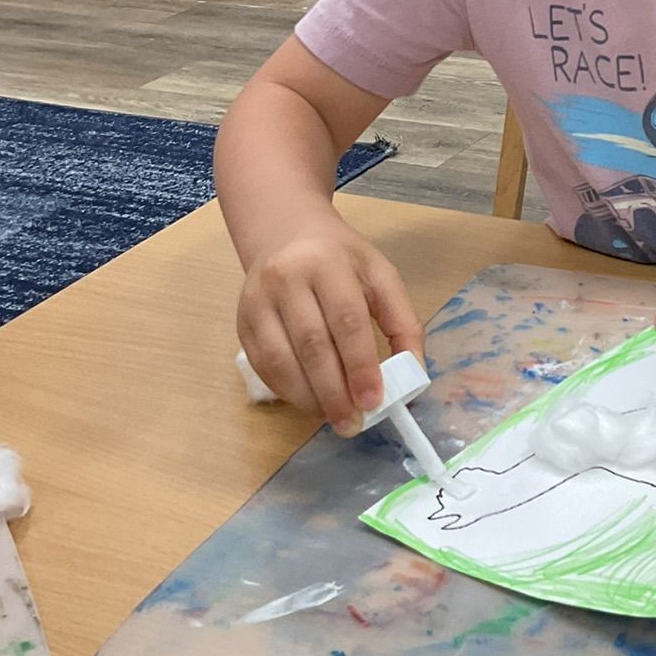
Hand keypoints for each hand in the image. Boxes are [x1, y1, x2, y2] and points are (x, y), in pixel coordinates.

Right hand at [236, 212, 425, 435]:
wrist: (286, 233)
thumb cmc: (341, 259)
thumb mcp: (380, 275)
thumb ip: (402, 322)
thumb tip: (413, 375)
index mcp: (328, 262)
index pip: (346, 319)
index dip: (360, 364)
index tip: (373, 401)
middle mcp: (286, 278)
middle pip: (312, 344)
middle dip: (334, 391)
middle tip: (352, 422)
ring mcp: (257, 300)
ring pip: (280, 360)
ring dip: (308, 398)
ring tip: (333, 417)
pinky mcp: (242, 321)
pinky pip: (262, 366)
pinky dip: (287, 391)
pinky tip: (309, 402)